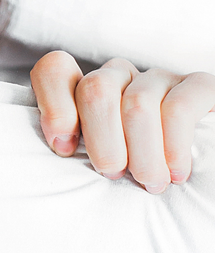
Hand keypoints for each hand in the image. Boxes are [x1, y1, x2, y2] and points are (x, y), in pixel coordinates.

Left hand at [31, 51, 214, 192]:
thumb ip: (71, 145)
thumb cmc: (133, 172)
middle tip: (113, 174)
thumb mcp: (95, 160)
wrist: (197, 176)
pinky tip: (176, 171)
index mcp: (86, 89)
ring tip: (149, 182)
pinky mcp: (199, 86)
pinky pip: (178, 108)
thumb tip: (60, 146)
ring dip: (141, 153)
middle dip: (102, 141)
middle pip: (95, 89)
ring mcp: (158, 78)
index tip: (64, 148)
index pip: (54, 70)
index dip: (54, 106)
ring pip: (137, 104)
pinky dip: (173, 145)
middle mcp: (120, 75)